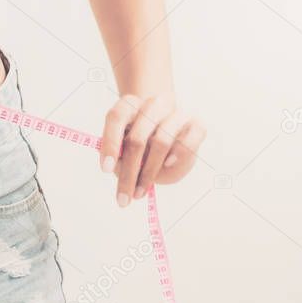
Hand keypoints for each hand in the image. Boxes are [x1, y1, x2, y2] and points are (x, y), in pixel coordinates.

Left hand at [99, 92, 205, 206]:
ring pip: (162, 141)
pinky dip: (178, 154)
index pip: (116, 118)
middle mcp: (152, 105)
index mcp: (129, 105)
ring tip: (140, 191)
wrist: (171, 140)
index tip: (106, 170)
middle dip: (129, 172)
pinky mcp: (195, 124)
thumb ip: (117, 154)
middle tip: (123, 197)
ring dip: (149, 172)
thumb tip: (117, 163)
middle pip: (137, 138)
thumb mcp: (123, 151)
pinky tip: (168, 164)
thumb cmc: (140, 147)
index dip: (110, 143)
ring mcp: (175, 113)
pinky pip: (189, 140)